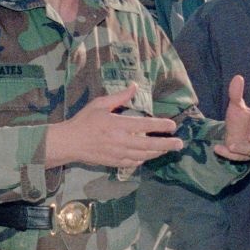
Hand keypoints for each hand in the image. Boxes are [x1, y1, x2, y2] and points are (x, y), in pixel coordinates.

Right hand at [44, 84, 183, 169]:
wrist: (69, 143)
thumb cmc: (84, 121)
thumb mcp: (100, 104)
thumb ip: (119, 97)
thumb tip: (135, 86)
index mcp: (118, 125)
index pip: (145, 125)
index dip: (161, 126)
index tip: (172, 125)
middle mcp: (121, 141)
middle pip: (149, 144)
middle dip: (167, 144)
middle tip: (180, 144)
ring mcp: (118, 154)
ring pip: (144, 155)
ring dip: (158, 152)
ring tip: (168, 149)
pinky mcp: (114, 163)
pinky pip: (134, 163)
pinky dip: (144, 159)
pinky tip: (149, 155)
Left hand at [215, 74, 249, 161]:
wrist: (232, 133)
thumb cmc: (239, 119)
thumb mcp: (235, 106)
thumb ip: (236, 94)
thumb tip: (237, 77)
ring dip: (242, 148)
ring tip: (231, 144)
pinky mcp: (242, 155)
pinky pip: (237, 157)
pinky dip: (228, 154)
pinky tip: (217, 148)